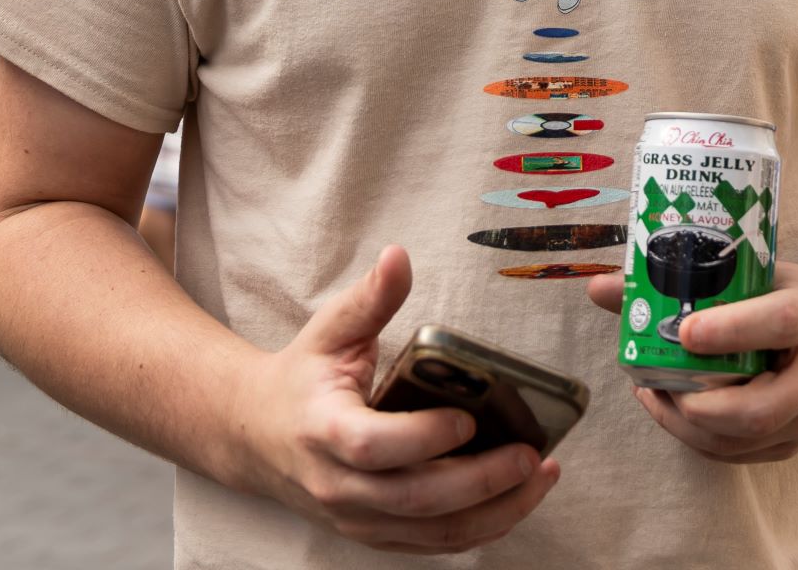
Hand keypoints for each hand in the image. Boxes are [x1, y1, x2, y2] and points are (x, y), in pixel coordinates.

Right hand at [224, 247, 558, 554]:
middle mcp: (338, 485)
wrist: (256, 437)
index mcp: (324, 430)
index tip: (469, 418)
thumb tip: (399, 256)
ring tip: (541, 477)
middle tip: (530, 455)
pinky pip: (432, 545)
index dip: (424, 438)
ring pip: (432, 533)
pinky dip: (480, 530)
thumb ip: (370, 298)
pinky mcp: (374, 534)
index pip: (374, 446)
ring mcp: (356, 519)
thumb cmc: (303, 378)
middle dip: (481, 482)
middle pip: (415, 499)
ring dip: (495, 512)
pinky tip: (516, 501)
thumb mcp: (329, 332)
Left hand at [585, 259, 797, 464]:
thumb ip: (683, 279)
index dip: (731, 331)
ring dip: (687, 425)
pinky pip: (739, 453)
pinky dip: (697, 437)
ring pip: (745, 439)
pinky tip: (670, 408)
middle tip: (657, 383)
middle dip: (699, 405)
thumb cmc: (791, 293)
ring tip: (651, 394)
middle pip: (759, 409)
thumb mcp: (755, 272)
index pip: (778, 325)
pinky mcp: (794, 443)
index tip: (684, 331)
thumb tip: (598, 288)